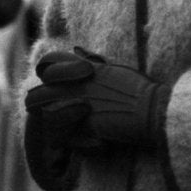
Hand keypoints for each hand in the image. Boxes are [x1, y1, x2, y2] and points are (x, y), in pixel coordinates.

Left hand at [25, 47, 169, 149]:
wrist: (153, 110)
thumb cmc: (139, 89)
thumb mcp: (114, 68)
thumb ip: (93, 60)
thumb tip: (77, 48)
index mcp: (82, 67)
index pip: (46, 62)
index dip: (43, 73)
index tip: (49, 82)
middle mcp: (76, 84)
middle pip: (37, 92)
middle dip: (37, 103)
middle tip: (46, 111)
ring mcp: (79, 104)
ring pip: (45, 115)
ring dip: (49, 123)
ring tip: (60, 129)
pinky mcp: (85, 124)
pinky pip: (63, 135)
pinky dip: (67, 141)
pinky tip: (78, 141)